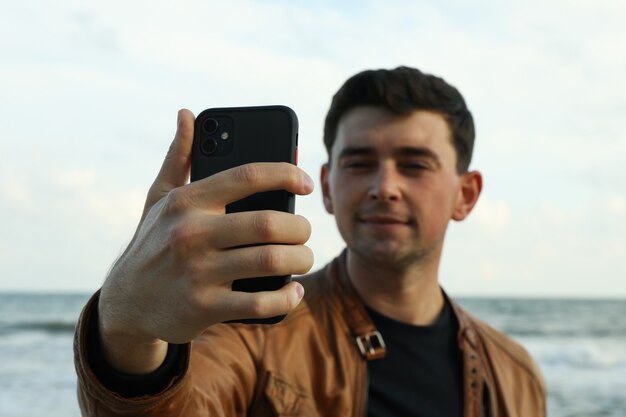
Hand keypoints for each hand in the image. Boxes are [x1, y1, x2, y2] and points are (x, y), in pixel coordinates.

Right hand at [97, 109, 313, 372]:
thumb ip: (179, 157)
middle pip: (268, 223)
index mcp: (187, 201)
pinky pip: (260, 303)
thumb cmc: (153, 242)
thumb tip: (187, 114)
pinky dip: (286, 297)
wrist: (126, 302)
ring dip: (300, 259)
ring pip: (271, 261)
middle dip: (300, 228)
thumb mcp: (159, 198)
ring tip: (303, 257)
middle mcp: (191, 233)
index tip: (306, 183)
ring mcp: (197, 273)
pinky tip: (293, 290)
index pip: (248, 176)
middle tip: (304, 232)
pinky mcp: (203, 307)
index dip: (286, 174)